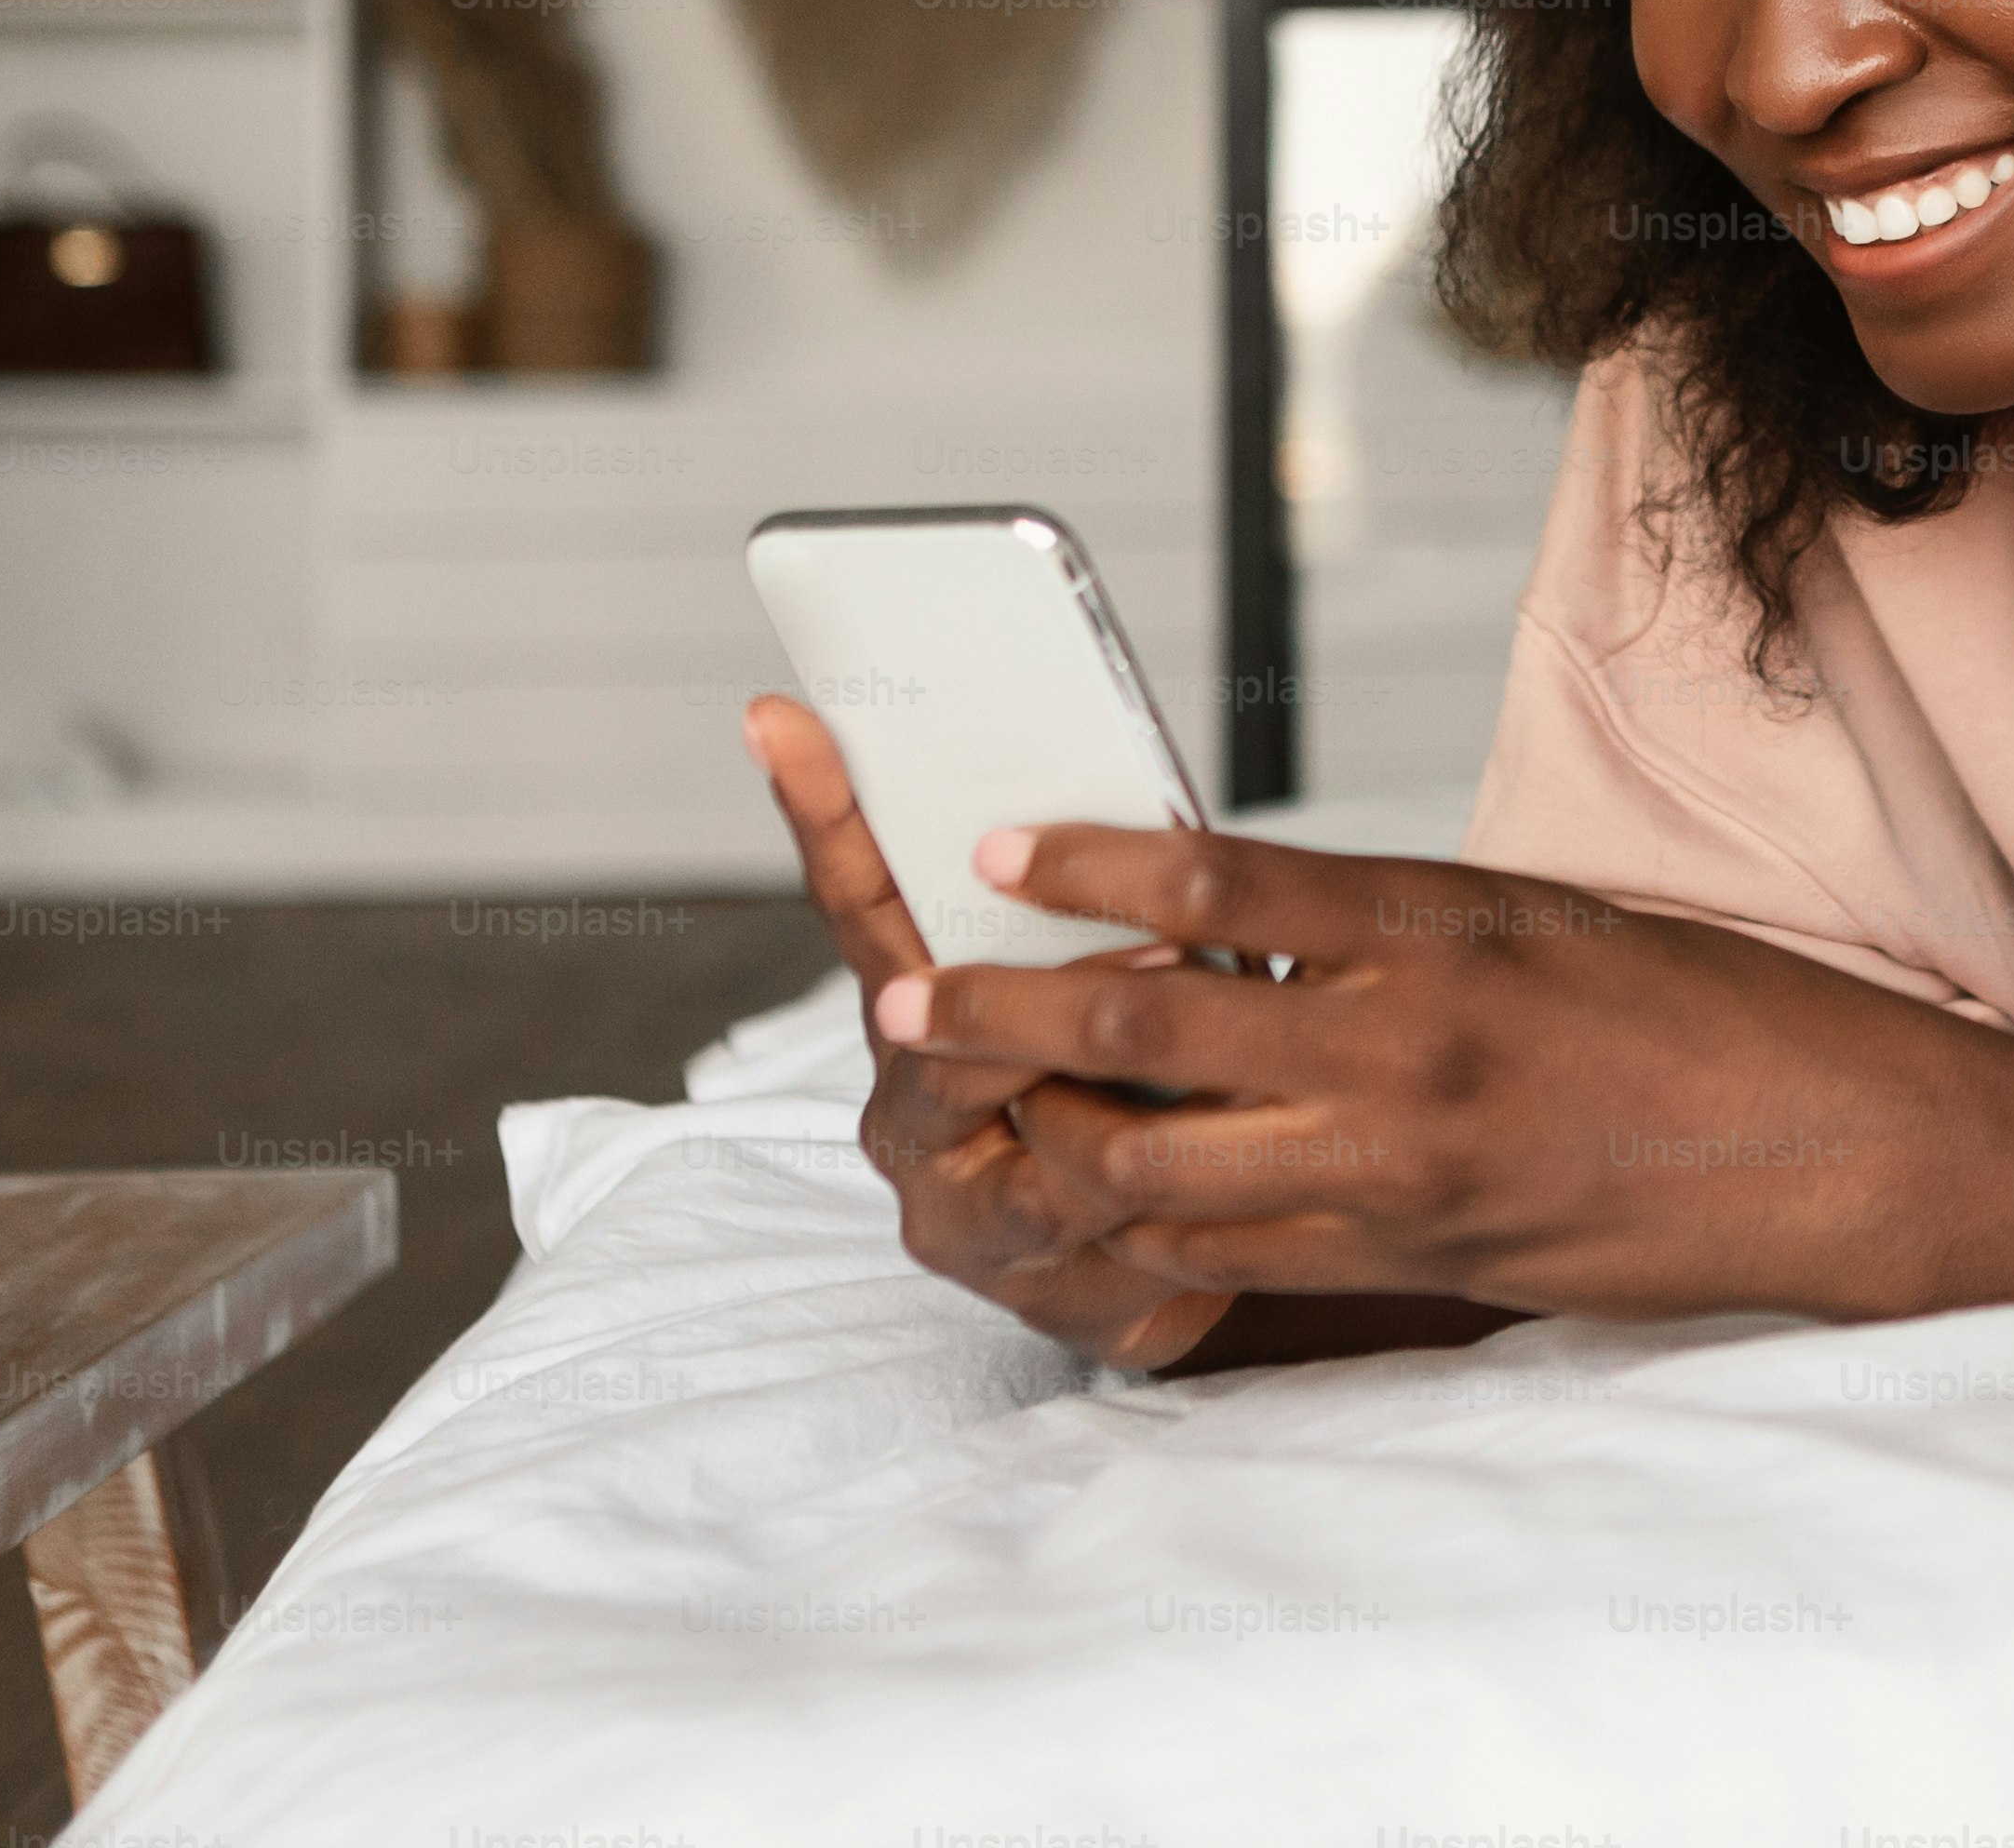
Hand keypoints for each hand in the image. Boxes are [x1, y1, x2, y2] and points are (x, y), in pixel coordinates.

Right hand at [743, 697, 1231, 1370]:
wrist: (1208, 1245)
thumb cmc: (1154, 1084)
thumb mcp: (1115, 978)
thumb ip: (1082, 916)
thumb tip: (1108, 809)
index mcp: (909, 1018)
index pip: (862, 902)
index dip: (823, 815)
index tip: (781, 718)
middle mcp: (913, 1117)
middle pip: (938, 1041)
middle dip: (1054, 996)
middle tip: (1160, 952)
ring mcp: (967, 1216)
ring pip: (1039, 1144)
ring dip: (1131, 1090)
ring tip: (1219, 1047)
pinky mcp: (1047, 1296)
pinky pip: (1107, 1235)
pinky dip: (1172, 1189)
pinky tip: (1232, 1164)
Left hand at [874, 823, 2013, 1323]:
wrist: (1824, 1151)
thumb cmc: (1692, 1010)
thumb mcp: (1532, 917)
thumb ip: (1382, 925)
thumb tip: (1229, 916)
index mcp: (1438, 928)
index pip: (1214, 885)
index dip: (1080, 867)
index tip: (987, 846)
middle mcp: (1402, 1049)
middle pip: (1142, 1035)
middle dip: (1000, 1020)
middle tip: (900, 1000)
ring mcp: (1399, 1170)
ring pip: (1157, 1169)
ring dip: (1048, 1140)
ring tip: (979, 1111)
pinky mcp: (1409, 1262)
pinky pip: (1230, 1257)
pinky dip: (1147, 1229)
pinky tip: (1105, 1200)